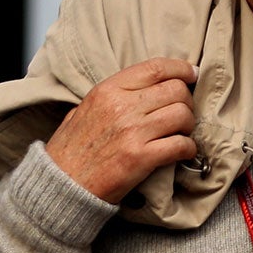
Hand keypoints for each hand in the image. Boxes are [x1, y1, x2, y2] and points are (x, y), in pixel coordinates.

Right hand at [44, 58, 199, 202]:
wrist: (60, 184)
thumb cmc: (71, 149)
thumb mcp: (83, 109)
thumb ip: (111, 95)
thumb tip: (144, 86)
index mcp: (107, 90)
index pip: (156, 68)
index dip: (181, 69)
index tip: (192, 74)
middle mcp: (121, 106)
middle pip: (176, 90)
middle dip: (186, 101)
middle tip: (182, 114)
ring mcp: (132, 132)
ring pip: (183, 115)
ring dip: (188, 126)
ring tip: (180, 134)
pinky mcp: (141, 157)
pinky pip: (181, 144)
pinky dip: (188, 148)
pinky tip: (182, 152)